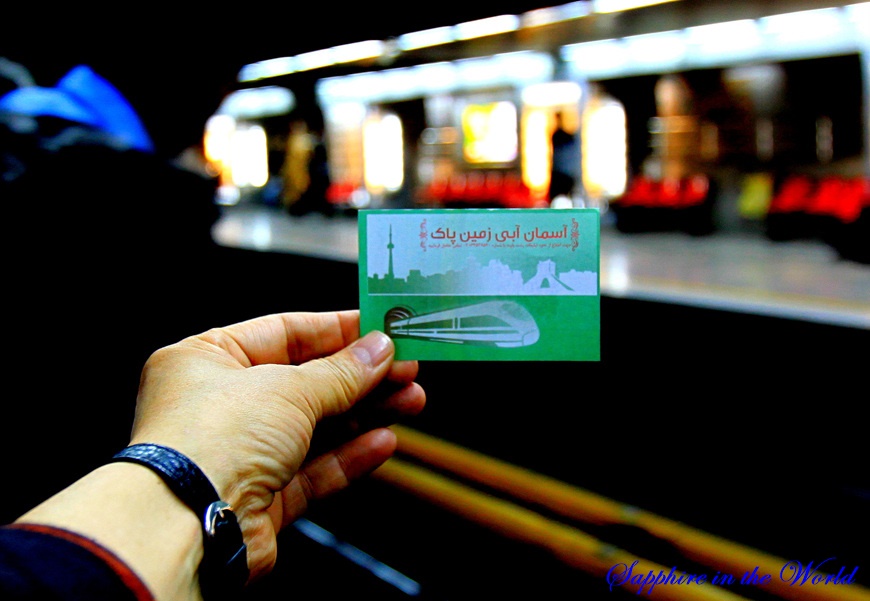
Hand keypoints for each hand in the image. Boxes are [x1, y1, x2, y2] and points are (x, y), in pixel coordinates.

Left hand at [127, 310, 424, 579]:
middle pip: (305, 381)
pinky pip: (312, 471)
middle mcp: (219, 405)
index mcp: (207, 359)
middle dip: (361, 377)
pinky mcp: (259, 497)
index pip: (284, 333)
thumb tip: (378, 351)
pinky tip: (384, 441)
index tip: (382, 329)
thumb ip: (341, 372)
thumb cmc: (210, 442)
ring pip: (315, 427)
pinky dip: (349, 456)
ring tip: (411, 401)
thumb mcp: (288, 388)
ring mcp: (239, 453)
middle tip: (407, 369)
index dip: (338, 330)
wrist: (187, 526)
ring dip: (365, 414)